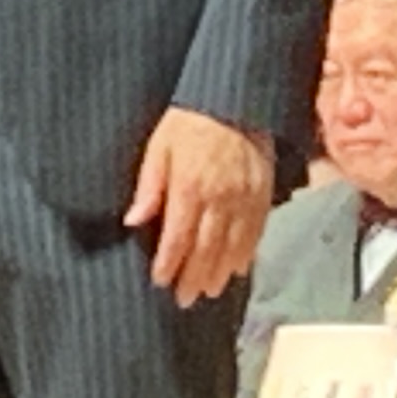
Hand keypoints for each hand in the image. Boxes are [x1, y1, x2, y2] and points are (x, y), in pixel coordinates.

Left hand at [128, 108, 273, 303]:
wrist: (235, 98)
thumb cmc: (190, 119)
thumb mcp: (159, 145)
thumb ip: (149, 186)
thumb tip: (133, 221)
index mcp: (189, 187)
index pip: (177, 238)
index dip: (168, 264)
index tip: (160, 282)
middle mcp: (220, 198)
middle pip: (206, 250)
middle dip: (194, 277)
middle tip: (184, 299)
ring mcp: (245, 198)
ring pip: (233, 247)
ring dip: (220, 273)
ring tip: (208, 291)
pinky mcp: (264, 194)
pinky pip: (256, 232)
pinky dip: (247, 255)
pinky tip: (238, 270)